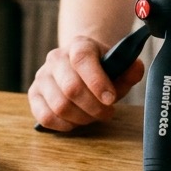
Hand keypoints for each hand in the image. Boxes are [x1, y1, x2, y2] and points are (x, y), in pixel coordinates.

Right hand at [28, 36, 144, 130]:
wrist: (79, 65)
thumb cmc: (102, 70)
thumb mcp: (118, 67)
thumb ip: (129, 69)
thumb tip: (136, 68)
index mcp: (79, 45)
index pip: (83, 59)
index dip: (97, 82)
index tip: (110, 99)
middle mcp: (56, 58)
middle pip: (71, 88)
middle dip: (93, 107)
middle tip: (107, 112)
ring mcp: (42, 76)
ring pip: (59, 105)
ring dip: (81, 117)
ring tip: (92, 116)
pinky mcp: (34, 94)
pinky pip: (46, 116)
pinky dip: (64, 125)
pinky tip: (76, 120)